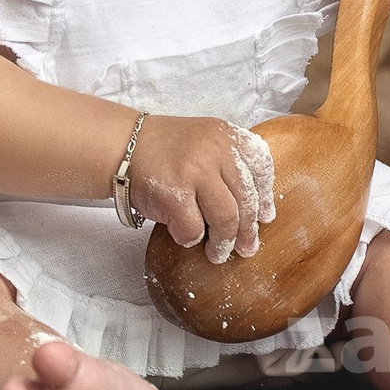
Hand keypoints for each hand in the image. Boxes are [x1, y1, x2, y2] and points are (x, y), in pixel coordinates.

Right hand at [127, 115, 276, 263]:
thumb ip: (232, 166)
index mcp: (227, 136)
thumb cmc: (166, 150)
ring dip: (224, 243)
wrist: (122, 146)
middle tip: (247, 247)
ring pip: (226, 219)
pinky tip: (185, 235)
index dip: (266, 197)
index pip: (261, 168)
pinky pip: (194, 229)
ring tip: (218, 253)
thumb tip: (261, 210)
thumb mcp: (206, 142)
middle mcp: (215, 150)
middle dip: (248, 231)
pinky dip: (191, 238)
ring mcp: (195, 171)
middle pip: (247, 200)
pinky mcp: (174, 194)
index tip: (265, 216)